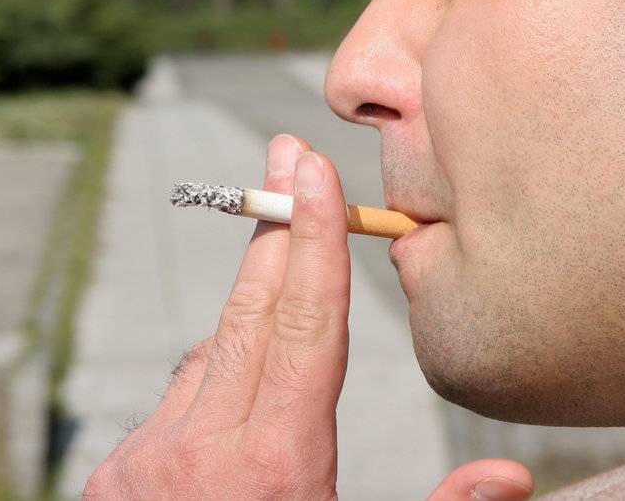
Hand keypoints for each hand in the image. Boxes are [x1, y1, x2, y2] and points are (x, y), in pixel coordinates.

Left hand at [84, 133, 534, 500]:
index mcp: (276, 466)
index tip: (313, 170)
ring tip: (278, 250)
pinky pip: (174, 402)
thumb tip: (511, 477)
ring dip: (247, 306)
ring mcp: (145, 462)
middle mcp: (201, 449)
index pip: (304, 324)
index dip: (316, 239)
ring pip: (207, 356)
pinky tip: (231, 382)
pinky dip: (208, 377)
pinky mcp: (112, 480)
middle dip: (276, 227)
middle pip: (250, 311)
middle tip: (286, 155)